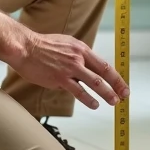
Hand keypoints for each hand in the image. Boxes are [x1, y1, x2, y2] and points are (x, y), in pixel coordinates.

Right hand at [12, 32, 129, 109]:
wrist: (24, 47)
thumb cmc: (41, 47)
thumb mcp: (65, 44)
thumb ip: (76, 56)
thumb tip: (84, 68)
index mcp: (81, 48)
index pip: (103, 64)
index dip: (115, 76)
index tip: (123, 85)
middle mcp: (78, 57)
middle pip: (104, 73)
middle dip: (117, 85)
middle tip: (125, 95)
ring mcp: (70, 68)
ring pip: (95, 82)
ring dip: (106, 93)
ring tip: (114, 102)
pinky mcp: (60, 78)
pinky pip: (78, 91)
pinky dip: (88, 99)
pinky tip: (94, 104)